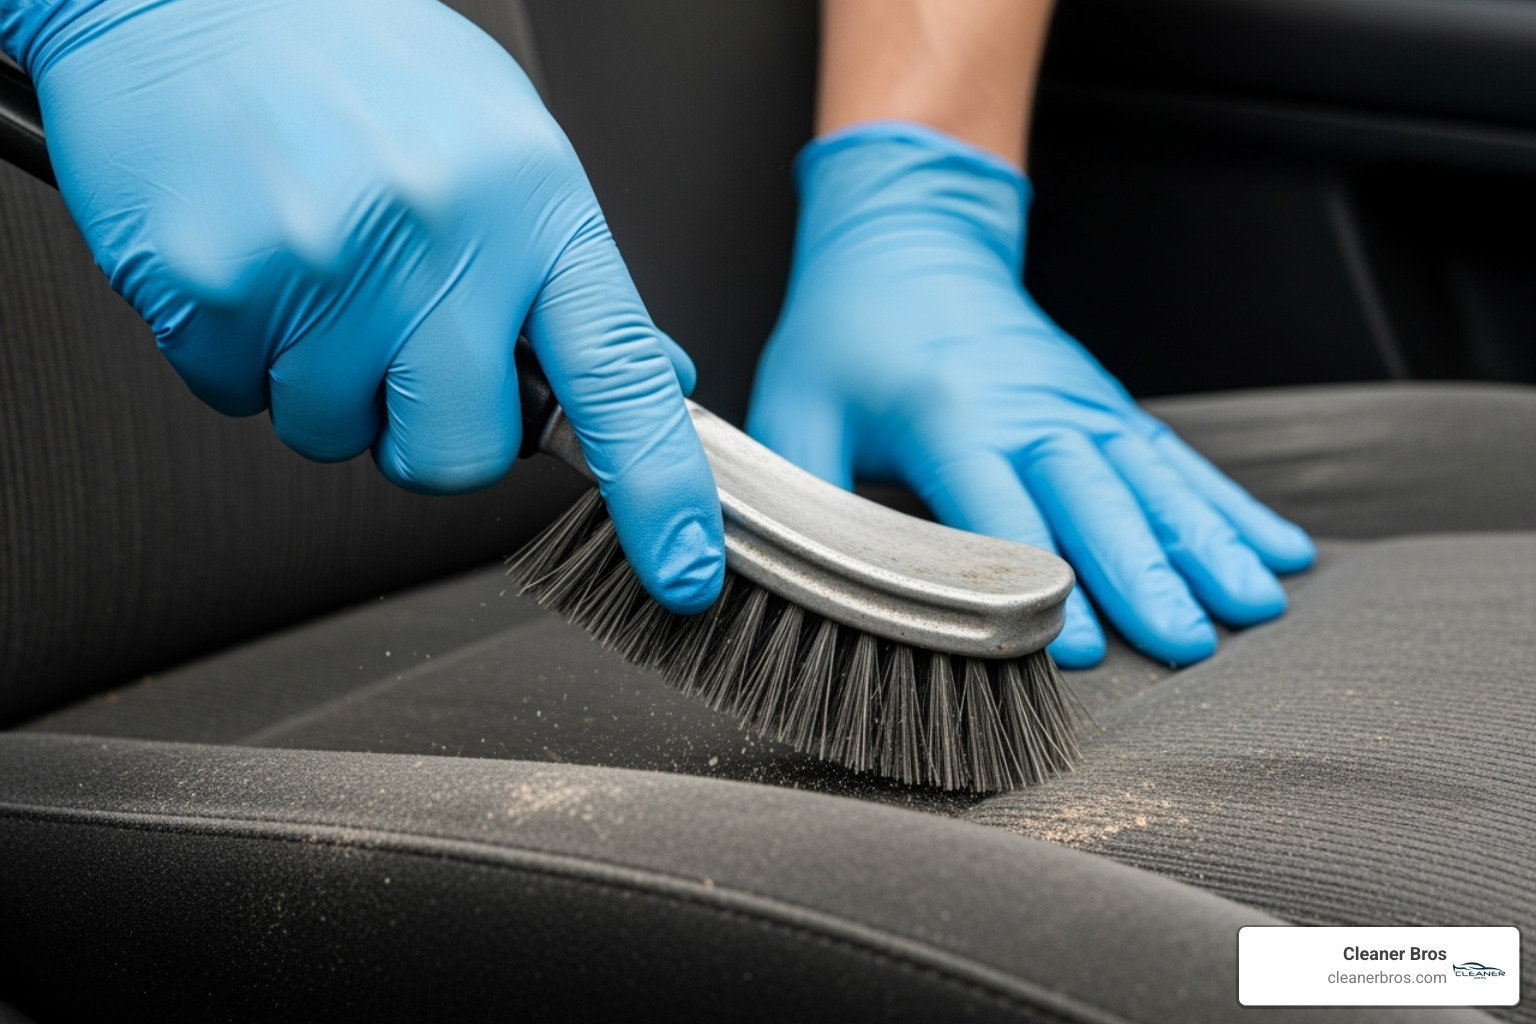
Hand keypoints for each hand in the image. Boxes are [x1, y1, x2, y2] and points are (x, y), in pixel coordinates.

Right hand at [3, 0, 722, 612]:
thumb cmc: (361, 63)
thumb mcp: (510, 150)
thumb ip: (576, 280)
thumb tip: (653, 378)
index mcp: (532, 207)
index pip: (621, 378)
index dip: (660, 491)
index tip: (685, 568)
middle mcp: (440, 238)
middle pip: (457, 457)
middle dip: (426, 432)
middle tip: (400, 342)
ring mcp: (324, 265)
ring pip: (336, 438)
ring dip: (325, 384)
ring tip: (315, 267)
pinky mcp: (216, 287)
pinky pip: (235, 399)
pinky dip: (239, 353)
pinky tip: (253, 258)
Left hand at [747, 122, 1313, 666]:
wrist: (910, 230)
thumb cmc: (849, 325)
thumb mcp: (794, 408)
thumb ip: (802, 498)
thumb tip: (800, 583)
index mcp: (948, 415)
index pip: (1000, 510)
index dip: (1040, 582)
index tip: (1080, 643)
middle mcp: (1028, 408)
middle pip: (1096, 501)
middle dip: (1147, 575)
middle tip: (1189, 640)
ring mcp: (1077, 404)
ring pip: (1154, 481)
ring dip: (1206, 544)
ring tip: (1253, 601)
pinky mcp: (1103, 405)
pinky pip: (1175, 458)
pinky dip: (1229, 503)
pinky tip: (1276, 545)